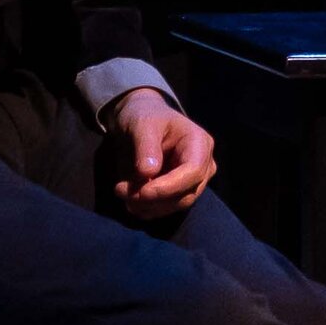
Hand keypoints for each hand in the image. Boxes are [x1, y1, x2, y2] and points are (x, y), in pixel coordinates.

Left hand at [110, 89, 216, 219]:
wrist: (140, 119)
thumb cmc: (144, 115)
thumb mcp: (141, 124)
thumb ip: (146, 147)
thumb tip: (147, 173)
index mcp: (200, 143)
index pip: (192, 172)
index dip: (169, 187)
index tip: (141, 192)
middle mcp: (204, 165)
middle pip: (187, 193)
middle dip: (154, 199)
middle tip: (121, 191)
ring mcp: (194, 181)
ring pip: (177, 205)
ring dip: (148, 206)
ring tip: (121, 193)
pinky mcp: (180, 192)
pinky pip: (167, 208)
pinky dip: (147, 209)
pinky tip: (129, 200)